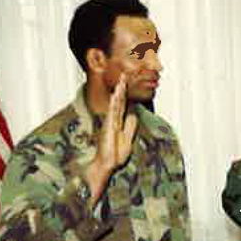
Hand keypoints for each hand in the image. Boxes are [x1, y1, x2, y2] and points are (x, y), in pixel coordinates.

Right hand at [86, 75, 137, 200]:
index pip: (122, 105)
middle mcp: (113, 120)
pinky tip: (117, 95)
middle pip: (119, 101)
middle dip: (122, 88)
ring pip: (115, 104)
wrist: (106, 164)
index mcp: (118, 122)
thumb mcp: (128, 137)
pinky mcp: (108, 127)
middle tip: (124, 75)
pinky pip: (113, 112)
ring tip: (122, 80)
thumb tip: (133, 112)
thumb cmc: (115, 154)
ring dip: (119, 92)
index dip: (125, 94)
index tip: (127, 83)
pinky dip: (115, 103)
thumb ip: (130, 125)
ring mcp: (110, 123)